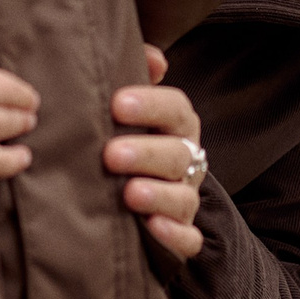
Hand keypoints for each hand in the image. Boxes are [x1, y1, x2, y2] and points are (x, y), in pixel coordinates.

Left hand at [105, 45, 206, 261]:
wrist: (137, 198)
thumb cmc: (128, 140)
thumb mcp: (128, 110)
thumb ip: (136, 77)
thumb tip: (154, 58)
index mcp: (176, 126)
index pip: (175, 109)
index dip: (151, 105)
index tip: (117, 104)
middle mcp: (187, 160)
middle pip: (177, 153)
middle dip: (146, 153)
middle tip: (111, 155)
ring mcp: (186, 198)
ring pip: (183, 196)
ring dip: (158, 195)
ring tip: (130, 194)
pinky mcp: (183, 234)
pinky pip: (188, 240)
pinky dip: (174, 236)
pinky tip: (153, 229)